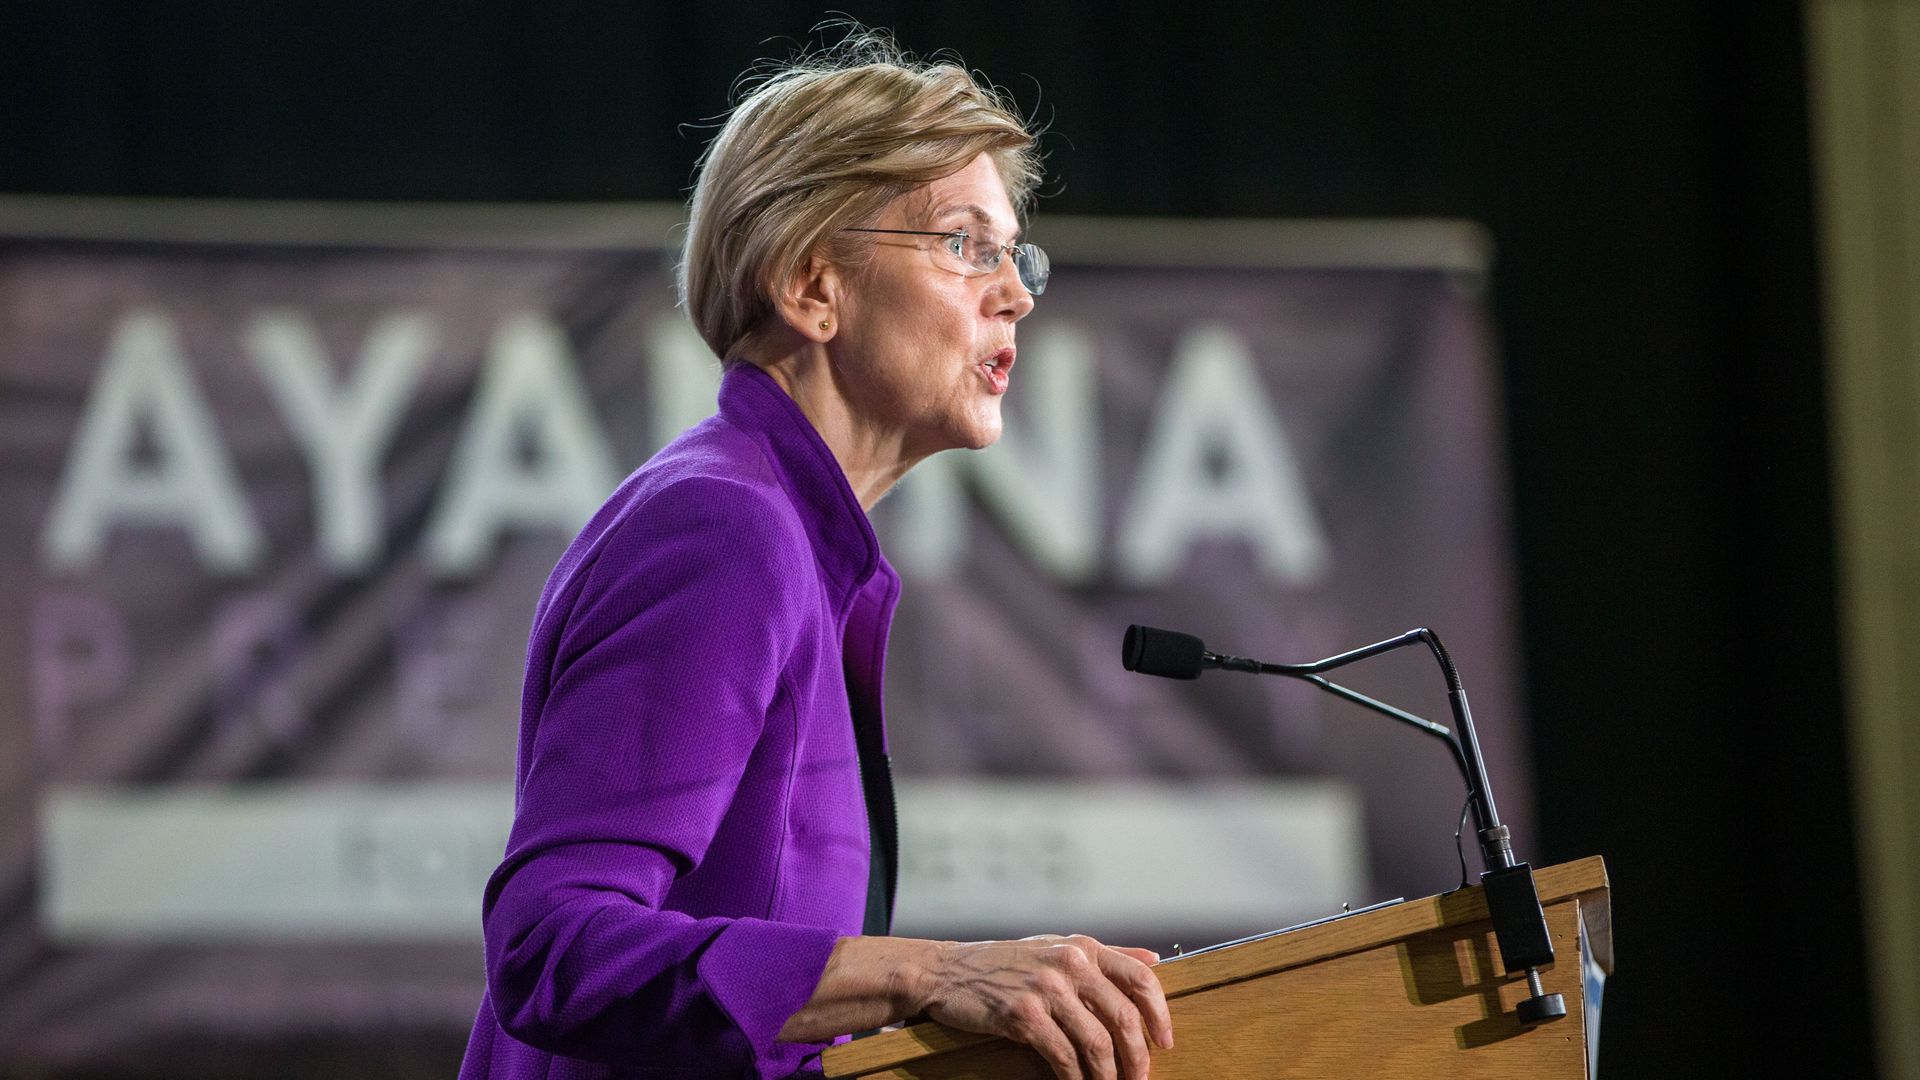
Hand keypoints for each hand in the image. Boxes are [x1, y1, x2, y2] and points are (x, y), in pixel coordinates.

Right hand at [906, 934, 1173, 1079]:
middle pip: (1124, 1017)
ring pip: (1097, 1043)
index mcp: (1083, 947)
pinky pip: (1063, 1056)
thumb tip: (1154, 959)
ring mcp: (1046, 989)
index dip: (1160, 1015)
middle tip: (1140, 1079)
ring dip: (1109, 1076)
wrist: (947, 971)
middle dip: (1138, 1056)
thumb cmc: (1004, 962)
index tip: (1166, 1042)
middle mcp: (1069, 963)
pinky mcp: (1022, 1015)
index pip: (1140, 979)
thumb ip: (1107, 954)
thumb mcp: (1057, 946)